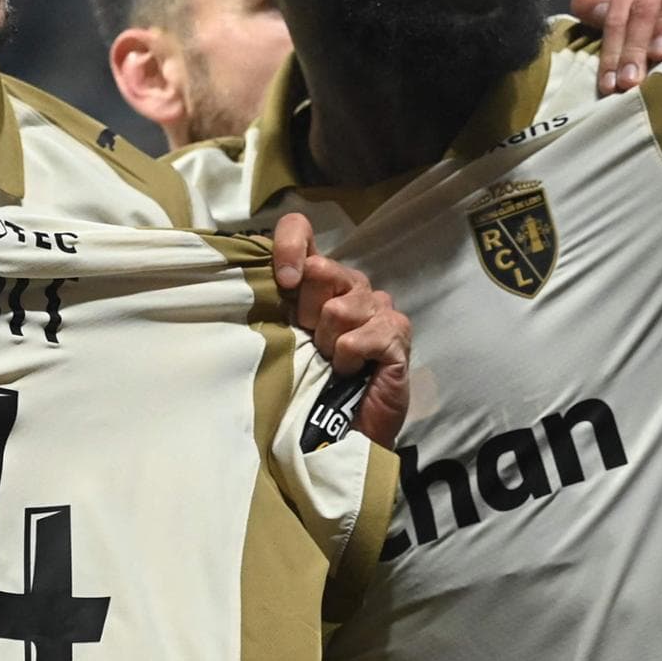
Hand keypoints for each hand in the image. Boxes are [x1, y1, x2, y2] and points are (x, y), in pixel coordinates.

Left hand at [274, 214, 410, 445]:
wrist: (338, 432)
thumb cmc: (307, 381)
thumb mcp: (283, 334)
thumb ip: (274, 301)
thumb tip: (265, 275)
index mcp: (322, 279)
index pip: (299, 229)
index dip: (288, 246)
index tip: (283, 283)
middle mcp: (354, 285)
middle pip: (320, 269)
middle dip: (307, 313)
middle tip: (314, 343)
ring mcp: (381, 308)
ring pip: (338, 308)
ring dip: (328, 344)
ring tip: (333, 362)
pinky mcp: (397, 336)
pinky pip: (358, 337)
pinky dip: (347, 359)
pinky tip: (351, 372)